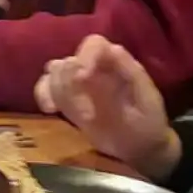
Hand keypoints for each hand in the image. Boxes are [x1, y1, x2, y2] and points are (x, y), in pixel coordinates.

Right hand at [34, 36, 178, 180]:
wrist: (142, 148)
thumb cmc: (148, 121)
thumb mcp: (147, 97)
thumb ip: (131, 72)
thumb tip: (111, 49)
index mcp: (115, 62)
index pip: (94, 44)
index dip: (85, 55)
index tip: (83, 76)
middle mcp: (94, 68)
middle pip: (69, 59)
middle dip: (69, 81)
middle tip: (84, 111)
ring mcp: (78, 85)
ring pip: (54, 71)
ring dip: (57, 90)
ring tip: (75, 114)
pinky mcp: (68, 102)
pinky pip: (46, 89)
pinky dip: (43, 95)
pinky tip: (51, 110)